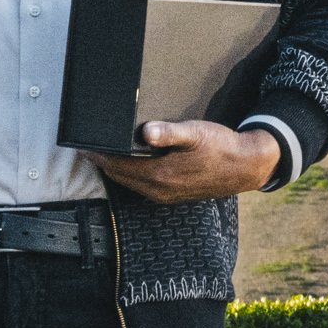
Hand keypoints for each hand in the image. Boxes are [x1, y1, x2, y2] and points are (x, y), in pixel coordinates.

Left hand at [90, 120, 283, 202]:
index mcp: (158, 175)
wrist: (246, 167)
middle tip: (86, 145)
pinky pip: (141, 186)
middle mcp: (157, 190)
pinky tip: (130, 163)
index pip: (115, 165)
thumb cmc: (221, 147)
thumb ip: (169, 133)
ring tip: (103, 152)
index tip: (81, 143)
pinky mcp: (172, 195)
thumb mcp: (196, 134)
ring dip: (114, 169)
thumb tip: (146, 132)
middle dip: (101, 161)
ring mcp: (164, 195)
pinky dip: (129, 174)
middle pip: (117, 176)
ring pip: (128, 182)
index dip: (96, 154)